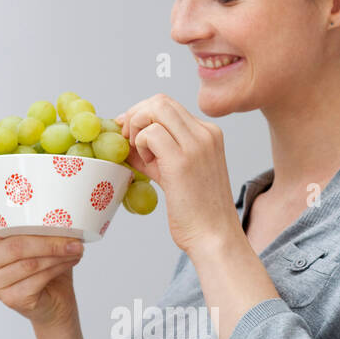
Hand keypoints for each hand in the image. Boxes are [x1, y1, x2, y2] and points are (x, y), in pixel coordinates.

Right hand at [0, 180, 83, 327]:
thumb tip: (63, 208)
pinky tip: (69, 263)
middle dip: (48, 242)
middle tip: (74, 239)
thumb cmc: (47, 268)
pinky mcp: (9, 299)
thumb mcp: (41, 242)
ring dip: (57, 255)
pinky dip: (56, 270)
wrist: (55, 304)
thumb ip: (39, 227)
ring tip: (76, 249)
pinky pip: (35, 280)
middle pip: (15, 246)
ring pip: (28, 263)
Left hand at [116, 93, 238, 254]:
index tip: (129, 133)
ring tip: (141, 156)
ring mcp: (196, 144)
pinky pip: (150, 133)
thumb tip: (125, 139)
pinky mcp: (182, 161)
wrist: (214, 237)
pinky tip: (148, 166)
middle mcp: (206, 133)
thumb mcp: (176, 173)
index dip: (142, 114)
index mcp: (209, 134)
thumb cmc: (197, 212)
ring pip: (155, 109)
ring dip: (137, 129)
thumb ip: (155, 152)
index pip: (168, 106)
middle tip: (126, 140)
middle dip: (135, 116)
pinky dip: (140, 146)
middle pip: (160, 101)